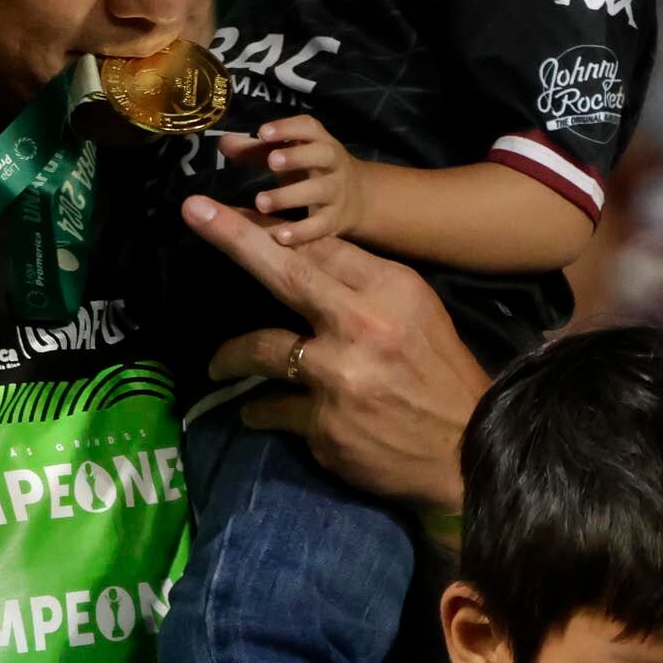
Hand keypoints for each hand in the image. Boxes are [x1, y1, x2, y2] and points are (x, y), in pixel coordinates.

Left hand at [184, 196, 482, 508]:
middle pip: (286, 271)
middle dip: (234, 237)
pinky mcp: (323, 425)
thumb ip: (364, 287)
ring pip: (261, 350)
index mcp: (391, 290)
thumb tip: (302, 257)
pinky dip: (261, 410)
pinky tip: (261, 413)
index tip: (230, 207)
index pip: (320, 245)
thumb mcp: (416, 316)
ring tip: (218, 365)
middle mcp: (364, 325)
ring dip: (230, 357)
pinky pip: (270, 409)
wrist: (468, 454)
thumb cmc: (439, 376)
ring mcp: (340, 377)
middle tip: (194, 211)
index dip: (271, 225)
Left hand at [221, 115, 367, 245]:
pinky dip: (302, 231)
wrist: (358, 198)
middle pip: (322, 155)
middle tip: (271, 161)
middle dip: (297, 157)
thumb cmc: (310, 170)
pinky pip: (321, 225)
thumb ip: (256, 150)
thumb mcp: (288, 155)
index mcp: (319, 141)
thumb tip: (223, 143)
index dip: (288, 128)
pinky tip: (280, 236)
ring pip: (320, 191)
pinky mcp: (336, 219)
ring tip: (261, 202)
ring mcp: (336, 192)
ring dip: (291, 196)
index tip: (263, 133)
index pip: (308, 128)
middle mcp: (332, 164)